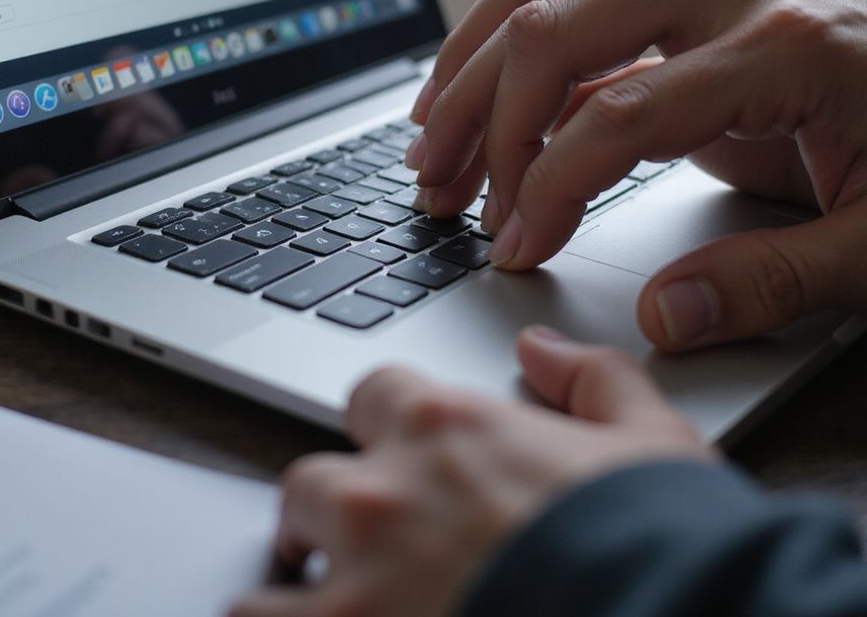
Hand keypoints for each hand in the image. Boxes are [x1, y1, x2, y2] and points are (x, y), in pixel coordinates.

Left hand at [229, 328, 709, 616]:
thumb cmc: (663, 547)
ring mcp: (357, 584)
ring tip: (336, 606)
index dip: (385, 427)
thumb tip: (541, 349)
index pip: (372, 396)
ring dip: (294, 587)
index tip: (399, 456)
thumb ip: (593, 379)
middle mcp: (385, 496)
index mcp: (447, 427)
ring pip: (276, 568)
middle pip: (310, 481)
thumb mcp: (653, 441)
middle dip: (332, 511)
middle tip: (366, 547)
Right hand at [407, 0, 866, 349]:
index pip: (615, 118)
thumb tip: (662, 318)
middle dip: (480, 122)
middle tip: (441, 192)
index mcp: (782, 38)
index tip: (515, 248)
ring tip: (432, 139)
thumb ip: (770, 284)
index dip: (547, 192)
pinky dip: (504, 35)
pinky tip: (475, 90)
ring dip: (469, 65)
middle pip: (549, 32)